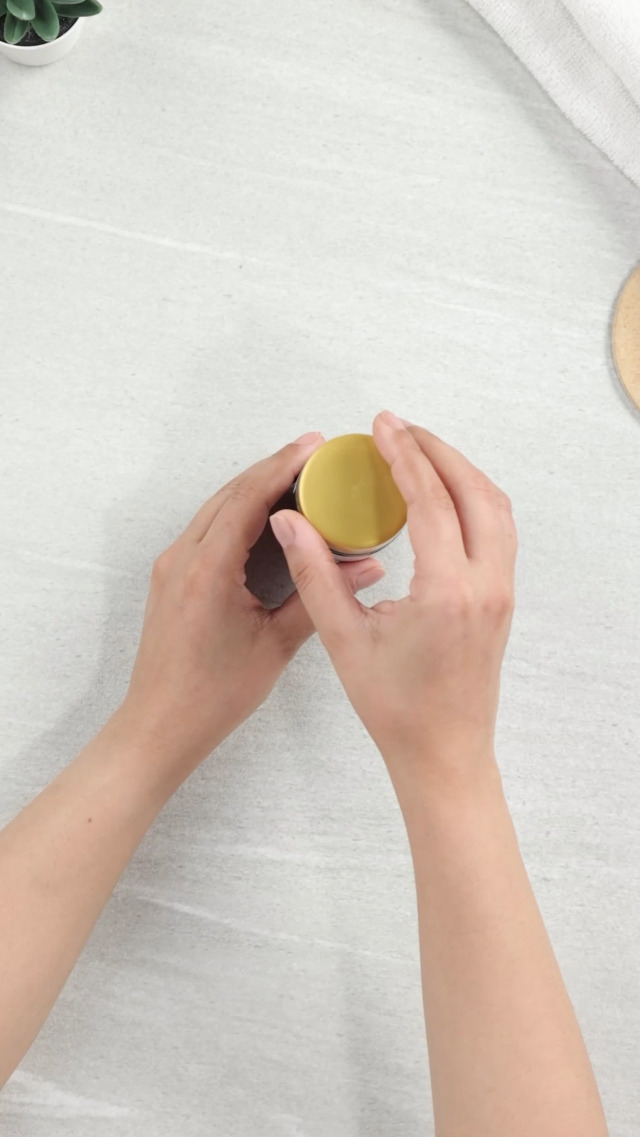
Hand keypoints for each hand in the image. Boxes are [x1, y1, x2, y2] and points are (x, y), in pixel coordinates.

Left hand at [117, 433, 384, 778]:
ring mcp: (171, 565)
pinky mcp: (171, 577)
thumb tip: (366, 568)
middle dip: (273, 468)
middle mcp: (182, 558)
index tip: (315, 447)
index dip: (284, 466)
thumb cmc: (213, 695)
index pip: (247, 498)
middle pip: (230, 493)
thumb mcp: (276, 645)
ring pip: (215, 507)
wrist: (161, 724)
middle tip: (315, 454)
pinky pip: (206, 527)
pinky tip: (267, 514)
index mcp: (207, 570)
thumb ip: (320, 597)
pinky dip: (238, 510)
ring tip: (297, 477)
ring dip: (254, 487)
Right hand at [269, 413, 516, 803]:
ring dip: (460, 470)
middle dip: (437, 450)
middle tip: (397, 429)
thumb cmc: (395, 708)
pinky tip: (443, 493)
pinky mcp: (503, 598)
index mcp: (448, 593)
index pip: (431, 501)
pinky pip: (499, 529)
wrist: (443, 753)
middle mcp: (485, 586)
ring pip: (495, 507)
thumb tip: (289, 521)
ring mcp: (501, 592)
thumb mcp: (345, 641)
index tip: (382, 426)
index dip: (405, 455)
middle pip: (474, 491)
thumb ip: (315, 574)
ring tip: (418, 452)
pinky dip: (474, 497)